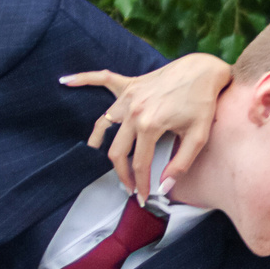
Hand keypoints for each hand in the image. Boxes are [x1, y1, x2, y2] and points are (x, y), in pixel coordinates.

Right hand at [64, 52, 231, 197]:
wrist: (204, 70)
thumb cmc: (203, 102)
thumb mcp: (198, 137)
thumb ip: (180, 165)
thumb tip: (164, 187)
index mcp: (150, 125)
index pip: (140, 164)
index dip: (140, 184)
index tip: (142, 197)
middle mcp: (134, 111)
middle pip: (117, 151)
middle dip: (122, 174)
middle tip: (130, 187)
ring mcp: (129, 96)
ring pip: (104, 125)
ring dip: (97, 144)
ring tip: (98, 158)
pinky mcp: (130, 84)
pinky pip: (101, 79)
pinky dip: (83, 79)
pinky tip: (65, 81)